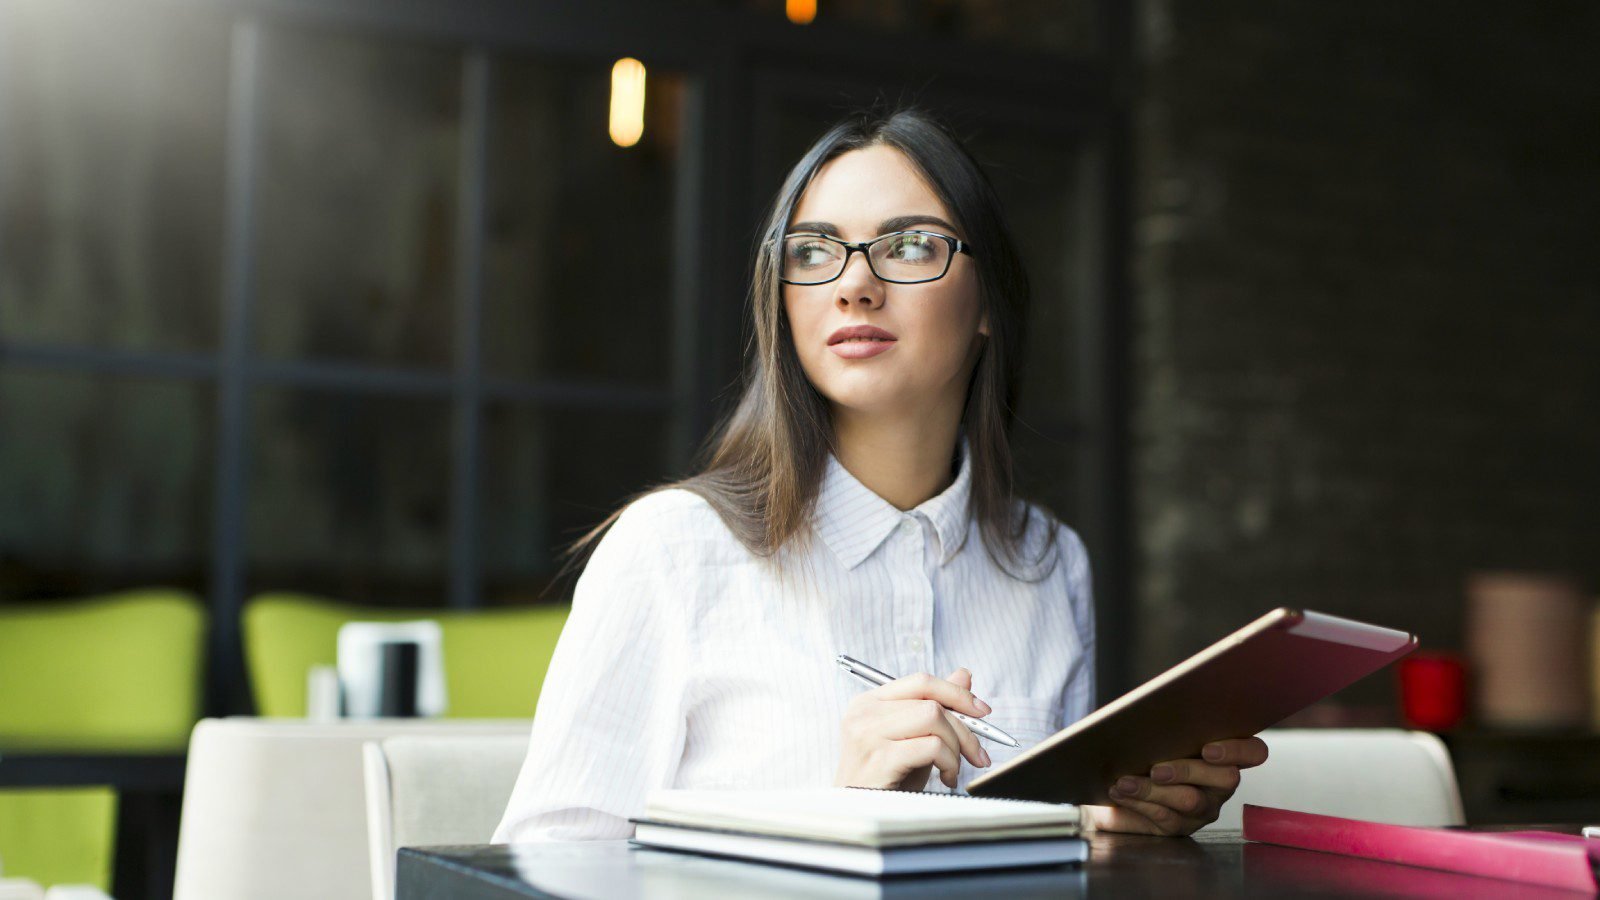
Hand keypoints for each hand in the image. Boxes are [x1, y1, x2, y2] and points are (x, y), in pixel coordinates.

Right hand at [834, 668, 993, 790]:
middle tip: (978, 755)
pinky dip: (949, 762)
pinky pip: (932, 747)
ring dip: (956, 748)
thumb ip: (934, 705)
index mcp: (869, 701)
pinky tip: (946, 779)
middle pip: (932, 703)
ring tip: (953, 770)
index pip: (921, 682)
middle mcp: (864, 712)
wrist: (858, 814)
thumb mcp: (912, 738)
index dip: (956, 693)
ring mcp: (868, 734)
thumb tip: (964, 675)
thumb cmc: (885, 778)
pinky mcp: (879, 758)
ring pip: (933, 718)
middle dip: (965, 730)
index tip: (982, 711)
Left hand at [1086, 737, 1269, 835]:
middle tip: (1156, 769)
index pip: (1253, 752)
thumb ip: (1168, 723)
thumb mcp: (1155, 733)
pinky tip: (1120, 792)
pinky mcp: (1180, 826)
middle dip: (1188, 770)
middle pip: (1226, 778)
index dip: (1239, 750)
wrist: (1111, 781)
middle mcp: (1220, 784)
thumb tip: (1158, 707)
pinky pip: (1165, 818)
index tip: (1209, 749)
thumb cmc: (1141, 749)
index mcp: (1223, 755)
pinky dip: (1138, 803)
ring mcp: (1203, 808)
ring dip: (1153, 790)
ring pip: (1191, 800)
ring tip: (1124, 781)